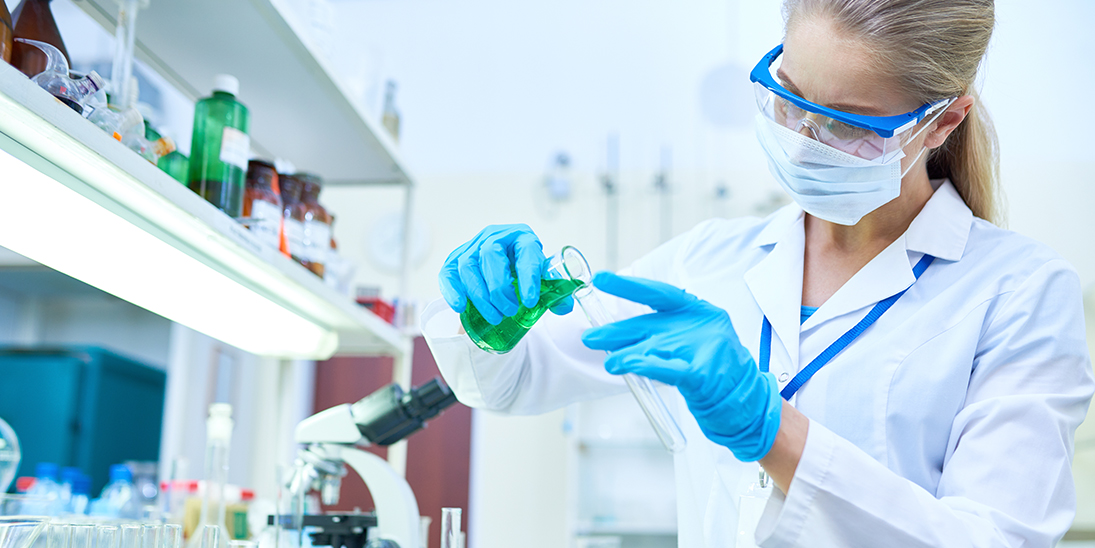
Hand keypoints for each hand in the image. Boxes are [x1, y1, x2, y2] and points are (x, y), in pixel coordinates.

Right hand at [438, 224, 572, 325]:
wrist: (507, 265)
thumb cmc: (525, 270)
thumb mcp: (543, 277)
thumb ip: (555, 293)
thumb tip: (563, 307)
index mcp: (522, 237)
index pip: (526, 251)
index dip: (528, 276)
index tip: (531, 301)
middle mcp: (495, 236)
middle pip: (490, 255)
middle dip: (499, 288)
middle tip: (510, 310)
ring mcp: (472, 246)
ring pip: (468, 266)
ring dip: (480, 295)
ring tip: (495, 316)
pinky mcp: (456, 260)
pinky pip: (448, 272)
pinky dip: (452, 290)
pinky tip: (460, 307)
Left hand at [581, 272, 781, 461]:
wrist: (747, 404)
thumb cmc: (714, 373)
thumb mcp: (690, 343)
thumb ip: (661, 335)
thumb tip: (616, 333)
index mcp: (699, 312)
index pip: (658, 293)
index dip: (628, 285)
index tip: (600, 279)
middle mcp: (703, 325)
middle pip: (649, 324)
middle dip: (616, 331)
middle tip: (590, 336)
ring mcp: (706, 348)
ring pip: (653, 347)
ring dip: (625, 355)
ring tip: (609, 361)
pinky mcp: (704, 375)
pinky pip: (667, 369)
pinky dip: (644, 366)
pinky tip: (626, 366)